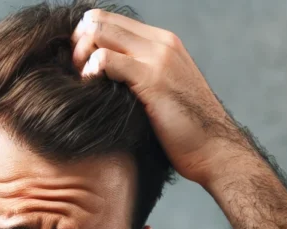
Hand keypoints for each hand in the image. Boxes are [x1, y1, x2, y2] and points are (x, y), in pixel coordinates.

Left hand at [71, 9, 249, 186]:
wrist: (214, 150)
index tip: (77, 67)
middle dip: (78, 44)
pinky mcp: (151, 79)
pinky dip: (90, 70)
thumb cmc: (187, 134)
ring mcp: (157, 58)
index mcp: (163, 43)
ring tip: (79, 82)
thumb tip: (111, 86)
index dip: (87, 39)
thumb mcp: (163, 98)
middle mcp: (160, 43)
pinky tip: (88, 88)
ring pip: (101, 34)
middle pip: (101, 21)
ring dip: (80, 56)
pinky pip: (106, 60)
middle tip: (72, 73)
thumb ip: (141, 82)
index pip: (111, 22)